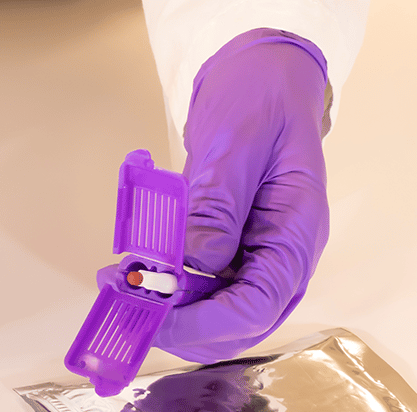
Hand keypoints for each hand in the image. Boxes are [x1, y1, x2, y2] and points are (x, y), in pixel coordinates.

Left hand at [154, 29, 329, 362]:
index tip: (154, 313)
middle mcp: (279, 260)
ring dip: (165, 310)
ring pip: (212, 316)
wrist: (263, 82)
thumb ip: (218, 208)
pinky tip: (133, 269)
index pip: (257, 307)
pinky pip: (198, 290)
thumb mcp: (238, 145)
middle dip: (178, 324)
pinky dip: (164, 289)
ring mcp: (254, 261)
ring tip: (120, 279)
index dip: (203, 322)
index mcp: (296, 236)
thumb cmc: (261, 102)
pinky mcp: (229, 255)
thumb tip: (194, 264)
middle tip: (124, 296)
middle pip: (234, 326)